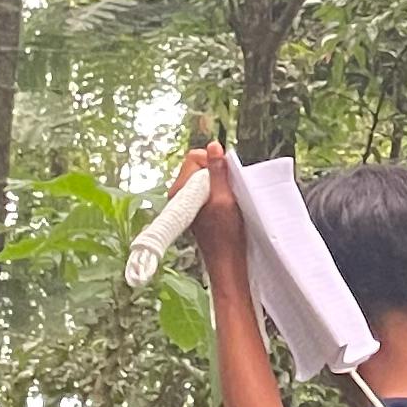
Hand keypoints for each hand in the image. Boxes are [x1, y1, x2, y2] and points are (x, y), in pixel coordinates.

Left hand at [175, 143, 245, 275]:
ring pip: (202, 176)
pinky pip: (204, 187)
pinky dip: (217, 190)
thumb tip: (213, 146)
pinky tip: (224, 204)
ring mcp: (185, 200)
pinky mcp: (193, 206)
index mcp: (181, 189)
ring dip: (218, 181)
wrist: (226, 259)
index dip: (212, 160)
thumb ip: (218, 171)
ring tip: (226, 198)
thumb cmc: (226, 233)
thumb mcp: (226, 198)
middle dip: (215, 171)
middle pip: (197, 164)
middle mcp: (179, 193)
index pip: (194, 156)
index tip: (225, 175)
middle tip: (227, 188)